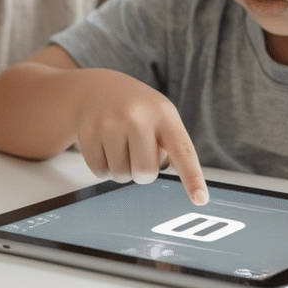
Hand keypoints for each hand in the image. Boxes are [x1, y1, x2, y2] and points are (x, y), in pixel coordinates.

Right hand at [73, 77, 207, 204]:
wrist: (97, 89)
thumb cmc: (137, 110)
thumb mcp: (161, 117)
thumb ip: (172, 145)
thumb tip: (169, 176)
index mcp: (163, 113)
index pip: (182, 150)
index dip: (192, 177)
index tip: (200, 199)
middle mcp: (136, 116)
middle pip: (145, 173)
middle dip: (143, 172)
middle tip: (139, 152)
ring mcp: (109, 123)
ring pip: (121, 176)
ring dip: (122, 169)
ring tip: (121, 145)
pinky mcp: (87, 133)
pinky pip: (99, 172)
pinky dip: (104, 167)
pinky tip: (105, 146)